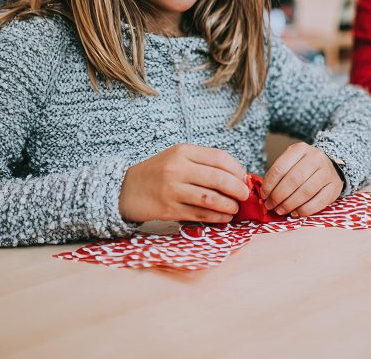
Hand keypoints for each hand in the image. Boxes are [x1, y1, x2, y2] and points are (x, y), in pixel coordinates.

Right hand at [118, 144, 249, 223]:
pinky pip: (199, 214)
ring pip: (210, 198)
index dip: (237, 169)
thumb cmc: (157, 173)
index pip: (220, 157)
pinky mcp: (168, 209)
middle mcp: (178, 168)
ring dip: (229, 205)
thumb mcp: (177, 158)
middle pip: (218, 178)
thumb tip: (236, 175)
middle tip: (245, 195)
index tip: (244, 178)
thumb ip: (203, 163)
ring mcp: (172, 189)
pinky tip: (224, 218)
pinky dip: (216, 217)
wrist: (125, 189)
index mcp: (183, 151)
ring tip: (235, 209)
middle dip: (237, 188)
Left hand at [261, 143, 343, 217]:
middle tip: (270, 206)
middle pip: (293, 180)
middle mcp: (315, 157)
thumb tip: (265, 194)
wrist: (331, 164)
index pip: (280, 168)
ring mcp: (327, 172)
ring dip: (289, 204)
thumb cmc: (305, 165)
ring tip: (280, 210)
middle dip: (278, 196)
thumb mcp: (292, 161)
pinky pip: (318, 202)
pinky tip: (295, 212)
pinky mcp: (334, 187)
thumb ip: (280, 174)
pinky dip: (304, 210)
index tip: (264, 195)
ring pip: (305, 191)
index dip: (269, 184)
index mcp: (300, 149)